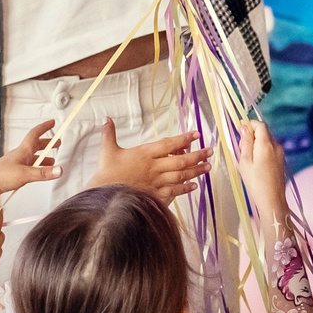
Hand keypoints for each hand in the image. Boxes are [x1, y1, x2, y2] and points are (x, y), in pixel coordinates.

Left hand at [0, 119, 56, 203]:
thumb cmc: (0, 176)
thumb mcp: (26, 174)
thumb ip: (43, 173)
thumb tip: (59, 170)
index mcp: (23, 151)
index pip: (35, 134)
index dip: (44, 127)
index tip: (52, 122)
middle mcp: (20, 155)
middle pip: (35, 145)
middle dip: (47, 143)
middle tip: (56, 143)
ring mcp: (16, 164)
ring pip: (32, 157)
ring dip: (43, 158)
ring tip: (51, 162)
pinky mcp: (13, 173)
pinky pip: (27, 167)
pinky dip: (35, 168)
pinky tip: (36, 174)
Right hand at [91, 118, 207, 202]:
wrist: (103, 195)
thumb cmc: (106, 173)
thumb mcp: (107, 150)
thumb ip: (109, 133)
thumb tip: (106, 118)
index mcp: (145, 153)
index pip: (169, 144)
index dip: (184, 138)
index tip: (196, 134)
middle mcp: (154, 167)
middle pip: (181, 160)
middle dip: (197, 155)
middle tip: (210, 151)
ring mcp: (156, 182)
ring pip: (181, 175)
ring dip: (196, 171)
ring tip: (208, 167)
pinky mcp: (155, 195)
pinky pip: (174, 191)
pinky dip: (185, 188)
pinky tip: (194, 186)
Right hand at [235, 119, 288, 220]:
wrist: (272, 200)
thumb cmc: (256, 183)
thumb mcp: (245, 161)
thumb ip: (245, 142)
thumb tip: (244, 128)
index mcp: (266, 144)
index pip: (259, 125)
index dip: (249, 125)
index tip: (240, 131)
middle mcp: (276, 146)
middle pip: (263, 132)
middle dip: (252, 136)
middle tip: (241, 149)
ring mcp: (280, 154)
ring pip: (267, 141)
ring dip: (256, 144)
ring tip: (247, 160)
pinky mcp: (281, 161)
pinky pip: (271, 150)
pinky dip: (262, 152)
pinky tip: (256, 165)